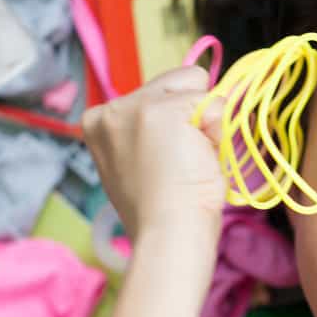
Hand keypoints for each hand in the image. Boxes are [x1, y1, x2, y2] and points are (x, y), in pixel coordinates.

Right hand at [81, 66, 225, 248]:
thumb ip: (161, 129)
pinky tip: (198, 159)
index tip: (168, 161)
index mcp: (99, 121)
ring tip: (191, 161)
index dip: (178, 124)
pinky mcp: (161, 110)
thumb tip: (211, 103)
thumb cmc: (166, 211)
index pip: (157, 94)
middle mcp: (110, 108)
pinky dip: (217, 129)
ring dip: (205, 122)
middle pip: (177, 81)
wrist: (168, 235)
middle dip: (192, 116)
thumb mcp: (150, 160)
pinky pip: (214, 101)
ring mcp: (133, 106)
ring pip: (196, 83)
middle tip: (183, 162)